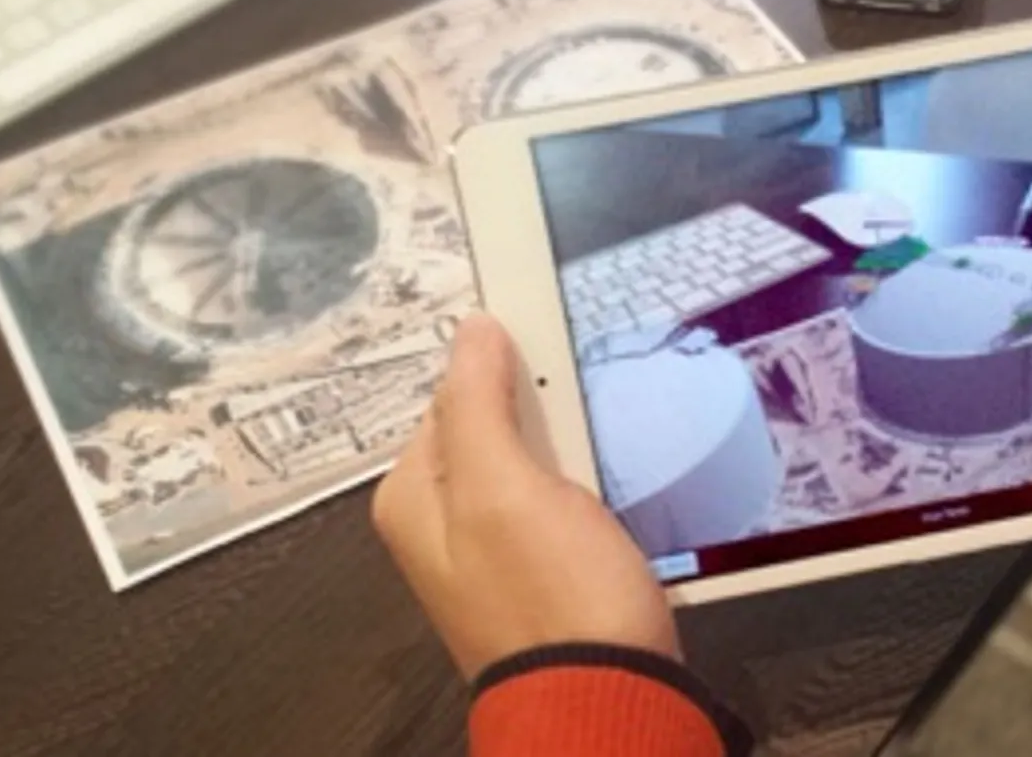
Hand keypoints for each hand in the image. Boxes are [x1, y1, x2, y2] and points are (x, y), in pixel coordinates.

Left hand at [372, 313, 678, 678]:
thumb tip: (471, 331)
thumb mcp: (501, 488)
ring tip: (604, 465)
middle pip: (499, 425)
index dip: (504, 365)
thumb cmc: (553, 602)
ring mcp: (499, 548)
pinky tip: (614, 498)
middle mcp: (446, 523)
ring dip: (577, 450)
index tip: (551, 345)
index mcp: (416, 497)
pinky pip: (567, 499)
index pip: (452, 391)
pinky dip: (593, 486)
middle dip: (548, 414)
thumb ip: (475, 404)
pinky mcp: (549, 567)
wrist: (613, 700)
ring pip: (540, 460)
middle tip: (585, 422)